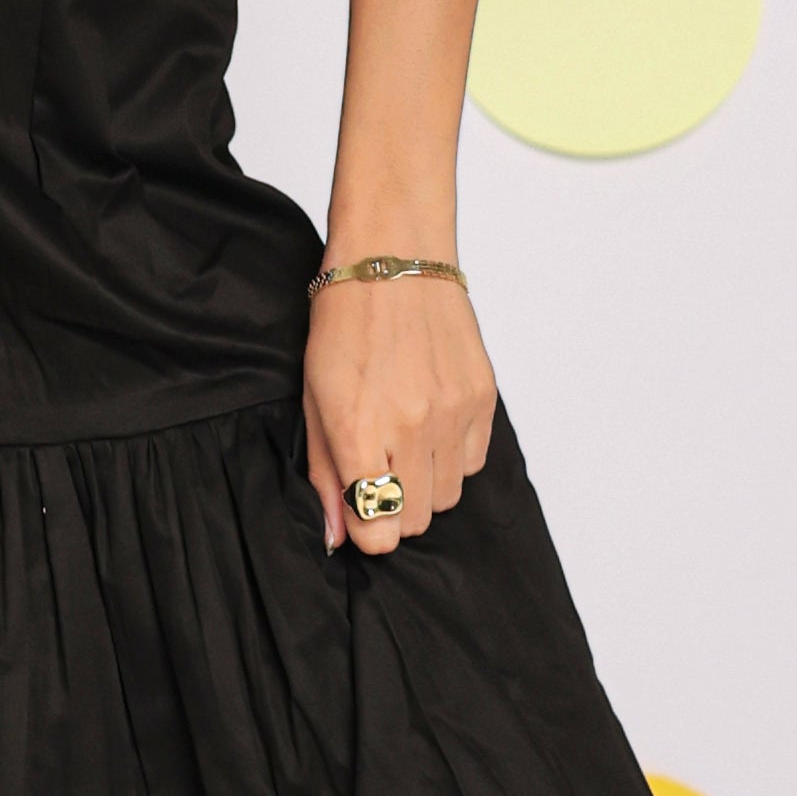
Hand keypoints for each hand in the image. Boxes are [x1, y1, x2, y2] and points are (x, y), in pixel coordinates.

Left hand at [303, 270, 494, 557]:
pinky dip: (452, 455)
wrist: (393, 259)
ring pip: (447, 497)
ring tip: (404, 440)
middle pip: (414, 521)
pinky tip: (430, 420)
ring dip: (424, 483)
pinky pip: (473, 462)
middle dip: (392, 507)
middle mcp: (411, 428)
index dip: (366, 527)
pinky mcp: (482, 398)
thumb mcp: (314, 398)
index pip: (378, 530)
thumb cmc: (344, 325)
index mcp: (360, 431)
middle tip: (378, 467)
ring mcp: (452, 413)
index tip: (359, 506)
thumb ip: (326, 473)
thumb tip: (339, 536)